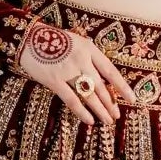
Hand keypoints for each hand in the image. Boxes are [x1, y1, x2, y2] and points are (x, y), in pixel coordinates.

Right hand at [16, 20, 137, 126]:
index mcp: (89, 49)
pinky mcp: (55, 80)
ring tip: (107, 121)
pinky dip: (82, 112)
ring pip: (89, 95)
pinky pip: (72, 100)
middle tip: (116, 115)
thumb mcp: (76, 43)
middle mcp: (82, 60)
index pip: (111, 71)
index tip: (132, 99)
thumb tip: (101, 81)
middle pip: (101, 86)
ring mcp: (68, 71)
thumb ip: (88, 58)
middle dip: (110, 103)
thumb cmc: (53, 40)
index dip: (122, 87)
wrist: (28, 38)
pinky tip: (89, 121)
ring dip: (100, 110)